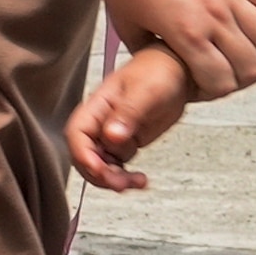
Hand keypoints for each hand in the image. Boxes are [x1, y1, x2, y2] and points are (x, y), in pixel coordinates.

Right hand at [69, 44, 195, 192]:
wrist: (179, 71)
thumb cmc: (159, 70)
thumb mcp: (147, 89)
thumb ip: (129, 112)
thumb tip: (111, 136)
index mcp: (97, 106)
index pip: (76, 134)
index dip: (83, 155)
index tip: (99, 169)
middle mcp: (100, 123)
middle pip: (85, 156)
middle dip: (99, 174)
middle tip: (121, 184)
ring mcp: (111, 135)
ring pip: (100, 166)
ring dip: (114, 180)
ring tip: (137, 182)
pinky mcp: (126, 144)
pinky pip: (117, 167)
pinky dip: (125, 178)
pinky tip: (140, 180)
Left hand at [85, 0, 255, 96]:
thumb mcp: (128, 29)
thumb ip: (153, 55)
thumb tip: (167, 71)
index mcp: (186, 32)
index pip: (221, 82)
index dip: (213, 93)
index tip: (199, 88)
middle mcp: (214, 13)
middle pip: (250, 66)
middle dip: (240, 81)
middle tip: (223, 78)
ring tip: (249, 63)